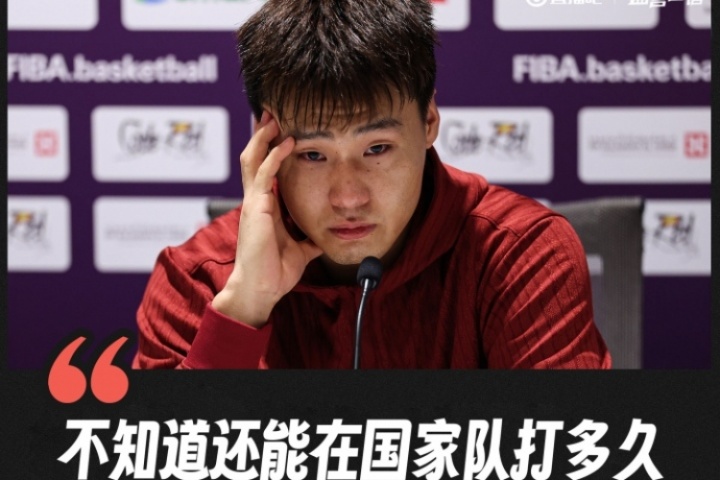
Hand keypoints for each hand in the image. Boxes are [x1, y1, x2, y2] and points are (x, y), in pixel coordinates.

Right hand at [212, 111, 322, 326]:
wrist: (260, 290)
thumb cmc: (273, 273)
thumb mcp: (299, 250)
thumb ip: (307, 240)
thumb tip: (322, 238)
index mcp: (263, 208)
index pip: (263, 170)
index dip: (269, 150)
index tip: (280, 131)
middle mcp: (255, 201)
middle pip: (253, 158)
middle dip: (261, 134)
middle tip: (272, 113)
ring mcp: (253, 203)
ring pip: (253, 159)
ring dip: (264, 137)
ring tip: (274, 117)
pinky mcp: (255, 208)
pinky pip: (264, 174)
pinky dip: (275, 156)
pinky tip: (287, 143)